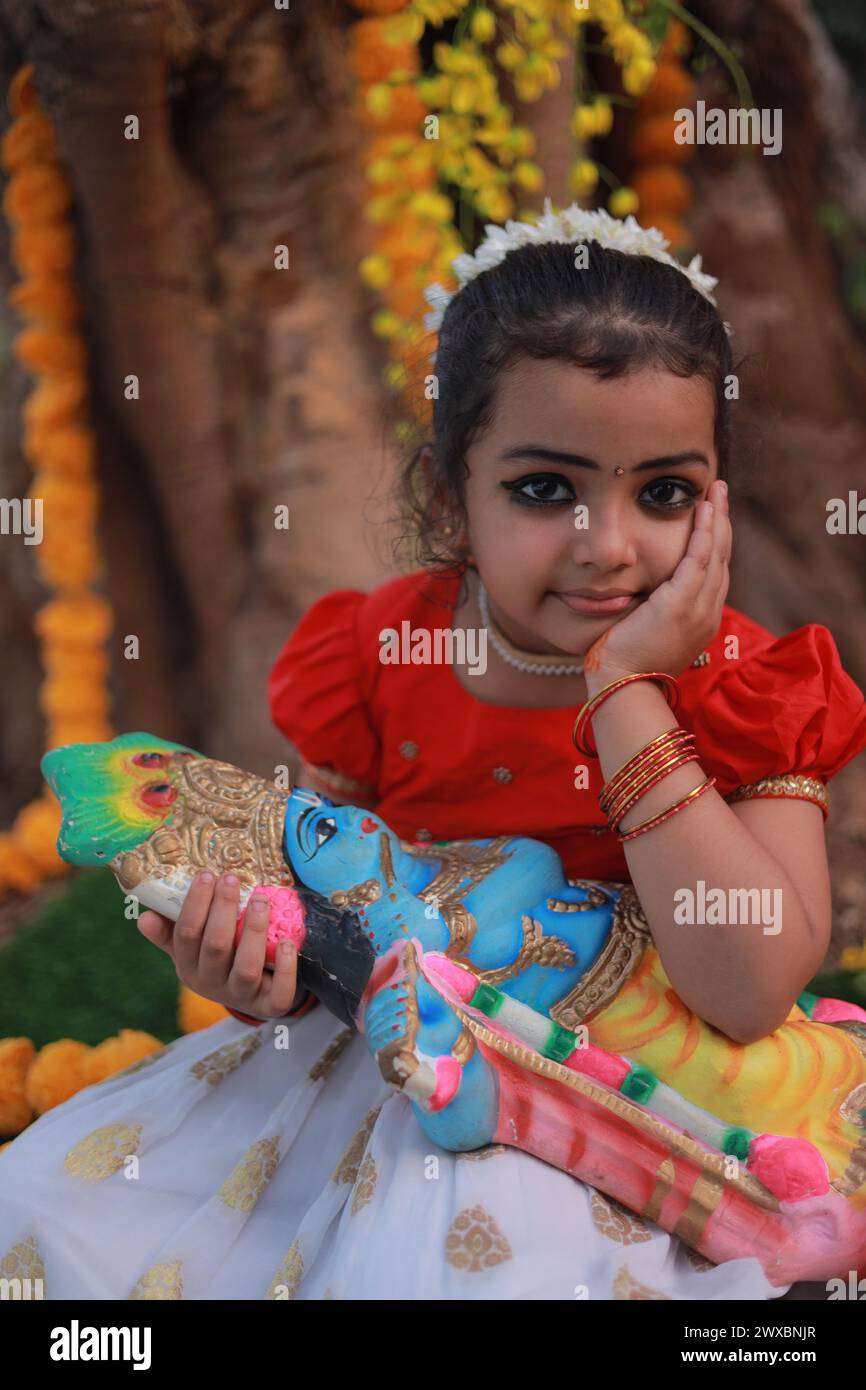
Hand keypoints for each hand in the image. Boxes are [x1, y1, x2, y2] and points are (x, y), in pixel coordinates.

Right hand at [137, 872, 301, 1020]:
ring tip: (261, 900)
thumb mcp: (192, 948)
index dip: (195, 903)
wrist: (254, 994)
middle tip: (232, 878)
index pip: (186, 934)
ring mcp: (242, 996)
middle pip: (215, 947)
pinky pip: (279, 994)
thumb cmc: (220, 960)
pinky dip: (286, 968)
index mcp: (188, 967)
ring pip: (246, 968)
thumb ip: (170, 932)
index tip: (206, 874)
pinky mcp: (270, 1005)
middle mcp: (212, 984)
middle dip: (223, 909)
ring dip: (254, 931)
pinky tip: (289, 942)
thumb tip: (143, 917)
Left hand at [583, 478, 730, 688]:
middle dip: (722, 523)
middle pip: (722, 559)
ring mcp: (698, 610)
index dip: (716, 542)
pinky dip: (704, 533)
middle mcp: (707, 615)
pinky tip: (704, 511)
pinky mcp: (681, 606)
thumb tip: (646, 594)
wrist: (622, 689)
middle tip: (720, 493)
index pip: (715, 574)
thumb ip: (656, 612)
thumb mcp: (648, 634)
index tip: (713, 518)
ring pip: (716, 555)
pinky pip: (699, 561)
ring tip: (716, 491)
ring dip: (717, 519)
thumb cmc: (625, 667)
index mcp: (701, 622)